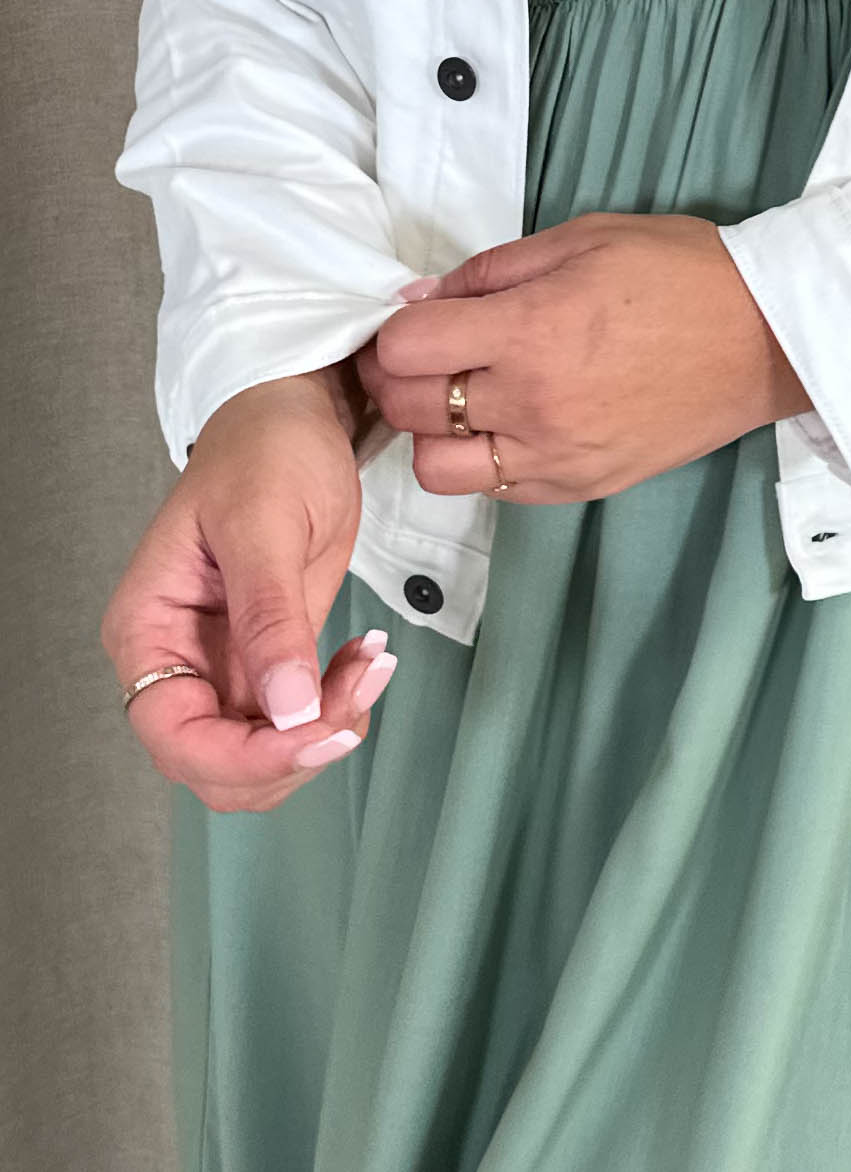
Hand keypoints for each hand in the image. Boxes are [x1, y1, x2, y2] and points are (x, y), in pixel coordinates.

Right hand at [101, 372, 397, 811]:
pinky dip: (338, 708)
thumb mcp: (266, 523)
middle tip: (359, 691)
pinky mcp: (268, 660)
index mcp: (148, 628)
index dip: (242, 758)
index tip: (315, 735)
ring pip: (264, 754)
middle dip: (292, 750)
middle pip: (218, 765)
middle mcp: (176, 660)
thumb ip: (270, 617)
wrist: (296, 415)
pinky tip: (368, 658)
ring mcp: (223, 666)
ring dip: (324, 731)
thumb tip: (287, 713)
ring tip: (372, 664)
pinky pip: (297, 722)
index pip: (174, 735)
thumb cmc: (265, 450)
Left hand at [353, 211, 813, 504]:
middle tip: (426, 354)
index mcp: (531, 329)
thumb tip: (419, 299)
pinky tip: (508, 424)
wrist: (766, 337)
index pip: (406, 348)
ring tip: (465, 398)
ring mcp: (556, 455)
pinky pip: (494, 491)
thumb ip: (491, 270)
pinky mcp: (579, 487)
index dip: (395, 330)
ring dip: (434, 432)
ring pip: (437, 468)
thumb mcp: (581, 238)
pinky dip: (483, 461)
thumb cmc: (679, 271)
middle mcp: (533, 403)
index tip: (415, 319)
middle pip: (410, 408)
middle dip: (401, 377)